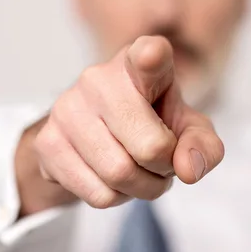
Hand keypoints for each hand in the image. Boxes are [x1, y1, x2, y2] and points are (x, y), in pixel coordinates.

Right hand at [19, 36, 223, 211]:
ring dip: (141, 188)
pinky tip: (112, 178)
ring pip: (120, 175)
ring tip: (139, 171)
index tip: (150, 55)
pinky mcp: (47, 141)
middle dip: (164, 168)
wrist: (95, 132)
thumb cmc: (149, 121)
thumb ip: (203, 145)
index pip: (147, 54)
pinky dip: (115, 197)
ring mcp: (67, 108)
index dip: (151, 56)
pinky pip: (96, 193)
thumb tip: (189, 169)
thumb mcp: (186, 128)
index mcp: (139, 63)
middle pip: (149, 147)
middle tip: (161, 162)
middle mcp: (98, 78)